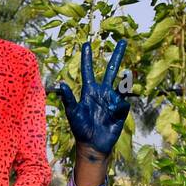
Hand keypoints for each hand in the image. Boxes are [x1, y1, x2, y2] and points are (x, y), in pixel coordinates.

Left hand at [54, 40, 130, 155]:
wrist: (93, 144)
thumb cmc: (80, 129)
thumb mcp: (73, 113)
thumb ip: (68, 98)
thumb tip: (61, 83)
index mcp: (89, 91)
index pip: (88, 71)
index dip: (87, 58)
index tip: (87, 44)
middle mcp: (102, 92)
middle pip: (111, 70)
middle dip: (117, 55)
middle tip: (123, 41)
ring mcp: (112, 100)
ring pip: (121, 85)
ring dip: (123, 82)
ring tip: (120, 88)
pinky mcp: (121, 109)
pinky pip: (123, 103)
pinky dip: (118, 107)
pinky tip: (112, 115)